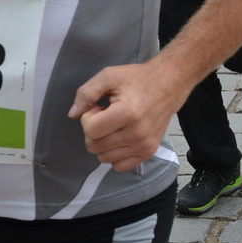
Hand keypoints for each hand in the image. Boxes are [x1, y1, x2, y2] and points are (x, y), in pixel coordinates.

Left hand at [69, 61, 185, 170]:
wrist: (169, 85)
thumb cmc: (137, 79)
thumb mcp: (109, 76)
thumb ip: (86, 93)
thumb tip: (72, 115)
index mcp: (127, 113)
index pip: (91, 130)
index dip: (88, 118)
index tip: (99, 107)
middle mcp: (136, 134)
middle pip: (94, 146)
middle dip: (93, 130)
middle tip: (106, 115)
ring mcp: (143, 146)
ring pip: (103, 158)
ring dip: (103, 142)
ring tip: (115, 124)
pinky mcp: (148, 153)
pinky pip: (118, 166)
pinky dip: (113, 154)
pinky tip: (119, 137)